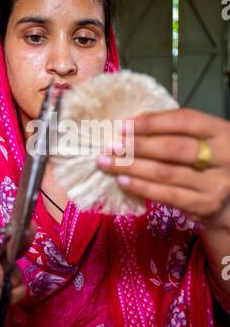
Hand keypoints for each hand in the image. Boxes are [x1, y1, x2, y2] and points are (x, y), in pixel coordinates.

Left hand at [97, 108, 229, 231]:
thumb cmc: (211, 160)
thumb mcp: (205, 138)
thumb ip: (177, 131)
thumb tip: (132, 125)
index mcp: (221, 131)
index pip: (185, 121)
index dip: (153, 122)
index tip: (124, 125)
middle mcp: (223, 156)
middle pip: (173, 148)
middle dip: (138, 146)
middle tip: (111, 146)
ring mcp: (215, 183)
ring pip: (166, 173)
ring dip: (132, 167)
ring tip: (108, 163)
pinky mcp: (205, 205)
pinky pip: (167, 195)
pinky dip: (142, 188)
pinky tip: (123, 181)